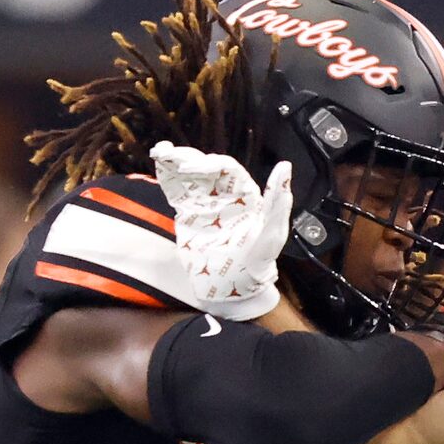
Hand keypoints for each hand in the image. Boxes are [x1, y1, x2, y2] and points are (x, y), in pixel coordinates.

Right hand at [151, 142, 290, 321]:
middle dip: (187, 158)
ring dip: (175, 161)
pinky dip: (167, 176)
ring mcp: (205, 204)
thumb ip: (278, 201)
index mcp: (245, 194)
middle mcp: (225, 195)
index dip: (209, 164)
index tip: (192, 169)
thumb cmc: (257, 264)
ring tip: (161, 153)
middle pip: (205, 166)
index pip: (227, 169)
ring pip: (189, 175)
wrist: (233, 290)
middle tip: (170, 156)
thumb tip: (285, 166)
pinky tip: (158, 162)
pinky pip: (178, 191)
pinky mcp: (189, 215)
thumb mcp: (272, 235)